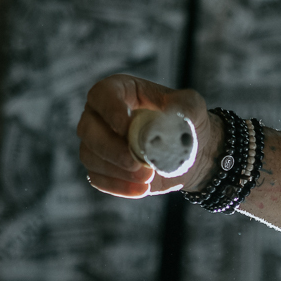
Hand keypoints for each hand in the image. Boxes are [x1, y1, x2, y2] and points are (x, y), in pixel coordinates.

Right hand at [77, 74, 216, 198]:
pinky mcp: (103, 168)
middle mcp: (101, 115)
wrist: (191, 153)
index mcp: (119, 91)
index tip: (125, 128)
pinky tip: (142, 189)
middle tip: (135, 162)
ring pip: (90, 156)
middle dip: (110, 148)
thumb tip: (173, 112)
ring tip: (147, 177)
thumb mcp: (193, 107)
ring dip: (116, 171)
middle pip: (87, 129)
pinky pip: (98, 178)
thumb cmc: (187, 122)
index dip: (110, 110)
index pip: (102, 95)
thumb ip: (186, 105)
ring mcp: (98, 143)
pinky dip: (118, 186)